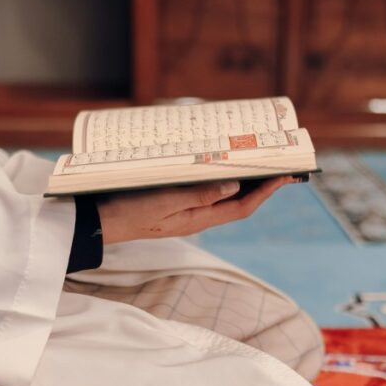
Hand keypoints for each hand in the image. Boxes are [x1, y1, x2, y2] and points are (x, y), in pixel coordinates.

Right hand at [96, 176, 294, 244]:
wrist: (99, 221)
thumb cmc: (129, 210)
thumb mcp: (165, 201)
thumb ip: (199, 195)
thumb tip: (235, 186)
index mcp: (198, 219)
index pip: (242, 206)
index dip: (266, 191)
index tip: (285, 175)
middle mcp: (196, 217)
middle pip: (238, 202)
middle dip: (262, 186)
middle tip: (281, 166)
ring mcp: (185, 211)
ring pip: (223, 196)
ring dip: (244, 181)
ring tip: (259, 164)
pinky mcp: (173, 203)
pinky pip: (205, 191)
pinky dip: (219, 178)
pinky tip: (220, 167)